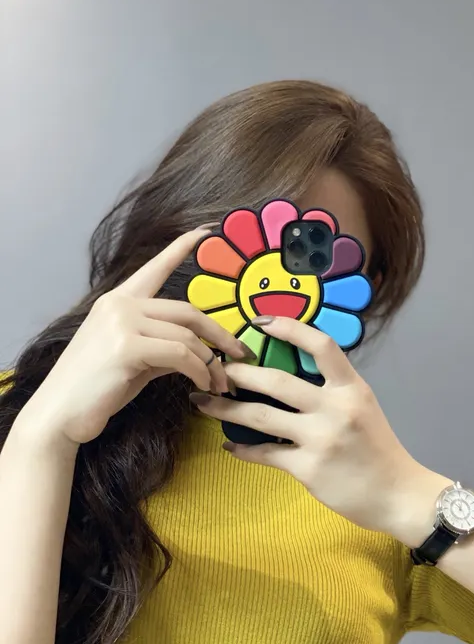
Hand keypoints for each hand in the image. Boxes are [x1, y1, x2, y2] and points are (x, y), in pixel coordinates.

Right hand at [18, 227, 253, 446]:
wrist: (61, 413)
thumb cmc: (98, 388)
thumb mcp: (137, 360)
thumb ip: (165, 346)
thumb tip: (200, 352)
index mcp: (119, 300)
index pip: (156, 267)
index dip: (182, 247)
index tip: (206, 230)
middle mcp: (120, 303)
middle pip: (188, 311)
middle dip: (220, 335)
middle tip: (242, 354)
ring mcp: (121, 322)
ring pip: (187, 335)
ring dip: (212, 362)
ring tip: (222, 383)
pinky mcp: (126, 345)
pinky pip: (180, 354)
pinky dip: (199, 371)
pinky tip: (204, 384)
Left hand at [190, 316, 448, 537]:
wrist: (397, 494)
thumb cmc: (379, 449)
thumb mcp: (363, 408)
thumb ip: (333, 391)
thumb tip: (290, 377)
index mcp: (352, 389)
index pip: (321, 346)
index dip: (289, 328)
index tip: (260, 322)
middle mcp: (336, 408)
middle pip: (277, 382)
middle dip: (240, 374)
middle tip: (217, 370)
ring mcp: (320, 439)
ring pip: (261, 417)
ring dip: (226, 410)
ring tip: (204, 403)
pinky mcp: (308, 469)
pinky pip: (265, 453)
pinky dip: (243, 449)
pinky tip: (230, 446)